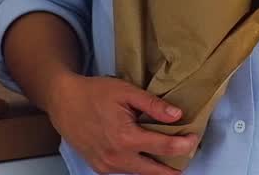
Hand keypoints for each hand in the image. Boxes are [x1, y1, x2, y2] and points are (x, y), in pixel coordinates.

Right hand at [46, 73, 198, 174]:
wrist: (63, 102)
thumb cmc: (94, 93)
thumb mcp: (126, 91)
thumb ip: (153, 105)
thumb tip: (177, 115)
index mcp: (126, 138)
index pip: (166, 148)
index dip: (185, 145)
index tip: (194, 138)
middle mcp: (117, 158)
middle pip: (157, 172)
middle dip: (175, 165)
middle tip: (187, 153)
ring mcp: (108, 166)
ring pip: (142, 174)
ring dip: (157, 166)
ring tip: (169, 153)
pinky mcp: (101, 168)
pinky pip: (127, 171)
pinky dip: (140, 165)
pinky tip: (145, 153)